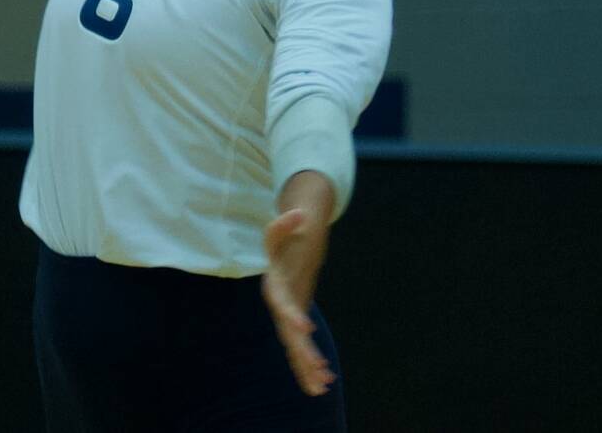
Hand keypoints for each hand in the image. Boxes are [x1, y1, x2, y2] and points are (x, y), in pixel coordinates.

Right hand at [261, 203, 333, 396]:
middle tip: (319, 369)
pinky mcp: (295, 325)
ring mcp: (286, 318)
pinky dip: (311, 365)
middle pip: (289, 333)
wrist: (287, 249)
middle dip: (303, 352)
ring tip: (323, 387)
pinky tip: (326, 381)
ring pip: (295, 348)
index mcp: (275, 285)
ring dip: (307, 367)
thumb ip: (286, 221)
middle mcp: (279, 306)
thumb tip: (299, 214)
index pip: (281, 303)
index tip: (305, 327)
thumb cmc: (289, 238)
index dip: (291, 315)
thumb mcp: (286, 225)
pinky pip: (301, 349)